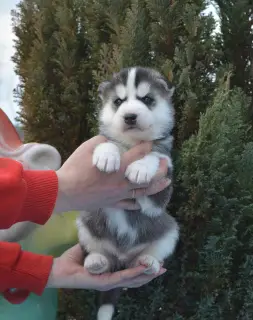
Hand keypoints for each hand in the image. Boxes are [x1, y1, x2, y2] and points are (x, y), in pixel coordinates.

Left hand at [46, 244, 165, 290]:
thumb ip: (101, 244)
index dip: (143, 268)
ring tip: (159, 268)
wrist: (59, 270)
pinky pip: (122, 277)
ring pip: (133, 280)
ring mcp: (109, 282)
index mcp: (110, 273)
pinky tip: (144, 269)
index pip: (130, 272)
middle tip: (163, 266)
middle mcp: (112, 279)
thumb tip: (109, 231)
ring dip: (147, 274)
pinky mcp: (104, 282)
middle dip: (150, 273)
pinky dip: (134, 273)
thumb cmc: (73, 260)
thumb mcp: (91, 249)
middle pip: (136, 279)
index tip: (155, 261)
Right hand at [54, 135, 169, 211]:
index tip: (150, 144)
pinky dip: (135, 204)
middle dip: (160, 169)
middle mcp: (122, 183)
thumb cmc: (75, 169)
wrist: (64, 192)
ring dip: (157, 186)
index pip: (138, 155)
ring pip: (142, 192)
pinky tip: (139, 203)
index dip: (146, 148)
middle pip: (147, 177)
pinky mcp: (111, 204)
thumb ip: (102, 142)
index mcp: (118, 168)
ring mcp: (118, 195)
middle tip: (166, 163)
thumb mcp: (87, 148)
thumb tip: (110, 141)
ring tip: (167, 182)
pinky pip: (127, 205)